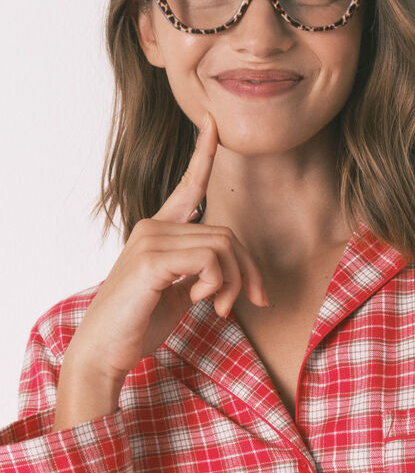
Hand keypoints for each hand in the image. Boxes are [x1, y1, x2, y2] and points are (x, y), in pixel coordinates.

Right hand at [58, 111, 266, 392]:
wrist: (106, 350)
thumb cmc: (139, 323)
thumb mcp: (178, 292)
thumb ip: (200, 272)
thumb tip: (231, 271)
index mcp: (159, 231)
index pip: (188, 186)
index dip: (203, 154)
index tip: (212, 122)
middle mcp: (153, 227)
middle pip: (228, 234)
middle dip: (249, 271)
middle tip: (250, 302)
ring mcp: (150, 240)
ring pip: (224, 246)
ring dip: (234, 283)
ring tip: (221, 308)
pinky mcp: (151, 260)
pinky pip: (210, 260)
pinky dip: (218, 285)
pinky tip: (201, 302)